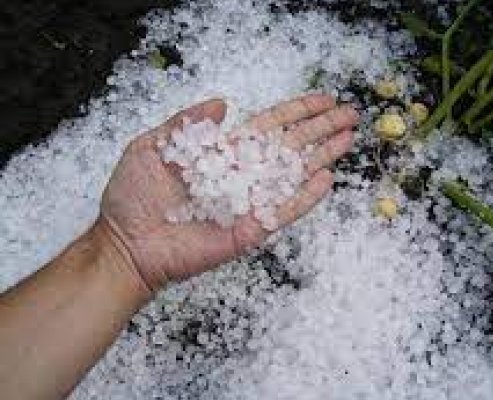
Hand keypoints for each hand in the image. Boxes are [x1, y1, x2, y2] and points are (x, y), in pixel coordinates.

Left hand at [99, 94, 358, 291]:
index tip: (324, 100)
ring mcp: (249, 203)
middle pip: (290, 146)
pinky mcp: (250, 229)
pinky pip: (282, 211)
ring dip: (322, 156)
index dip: (297, 112)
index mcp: (224, 152)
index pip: (269, 127)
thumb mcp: (152, 147)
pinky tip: (326, 179)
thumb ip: (186, 123)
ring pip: (293, 175)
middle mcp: (243, 174)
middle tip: (351, 114)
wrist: (126, 244)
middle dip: (320, 129)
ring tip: (349, 139)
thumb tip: (221, 101)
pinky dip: (305, 197)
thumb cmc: (133, 197)